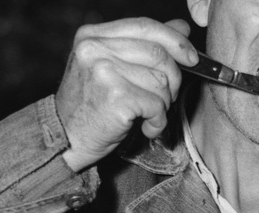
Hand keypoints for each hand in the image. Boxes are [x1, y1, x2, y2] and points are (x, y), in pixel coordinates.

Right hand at [55, 17, 197, 171]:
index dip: (175, 40)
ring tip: (147, 115)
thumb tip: (181, 27)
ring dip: (163, 104)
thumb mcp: (111, 67)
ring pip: (161, 81)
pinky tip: (145, 127)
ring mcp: (103, 71)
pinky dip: (158, 121)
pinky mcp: (115, 97)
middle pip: (159, 53)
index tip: (192, 57)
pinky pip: (157, 105)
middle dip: (172, 79)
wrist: (66, 140)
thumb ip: (143, 45)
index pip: (145, 26)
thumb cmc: (91, 106)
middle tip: (164, 98)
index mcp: (92, 35)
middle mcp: (94, 48)